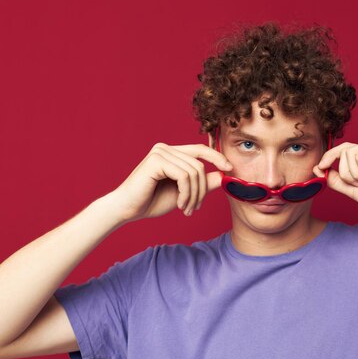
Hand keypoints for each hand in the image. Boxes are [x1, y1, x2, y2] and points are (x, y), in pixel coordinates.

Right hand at [108, 143, 231, 222]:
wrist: (127, 210)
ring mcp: (160, 152)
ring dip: (194, 195)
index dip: (217, 157)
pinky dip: (186, 194)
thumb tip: (224, 175)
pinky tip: (180, 205)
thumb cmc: (151, 201)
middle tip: (195, 209)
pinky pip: (184, 176)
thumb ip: (202, 183)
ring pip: (194, 172)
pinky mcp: (156, 160)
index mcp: (171, 153)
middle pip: (200, 164)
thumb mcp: (184, 193)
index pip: (200, 150)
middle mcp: (166, 148)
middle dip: (202, 190)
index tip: (230, 169)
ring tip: (187, 209)